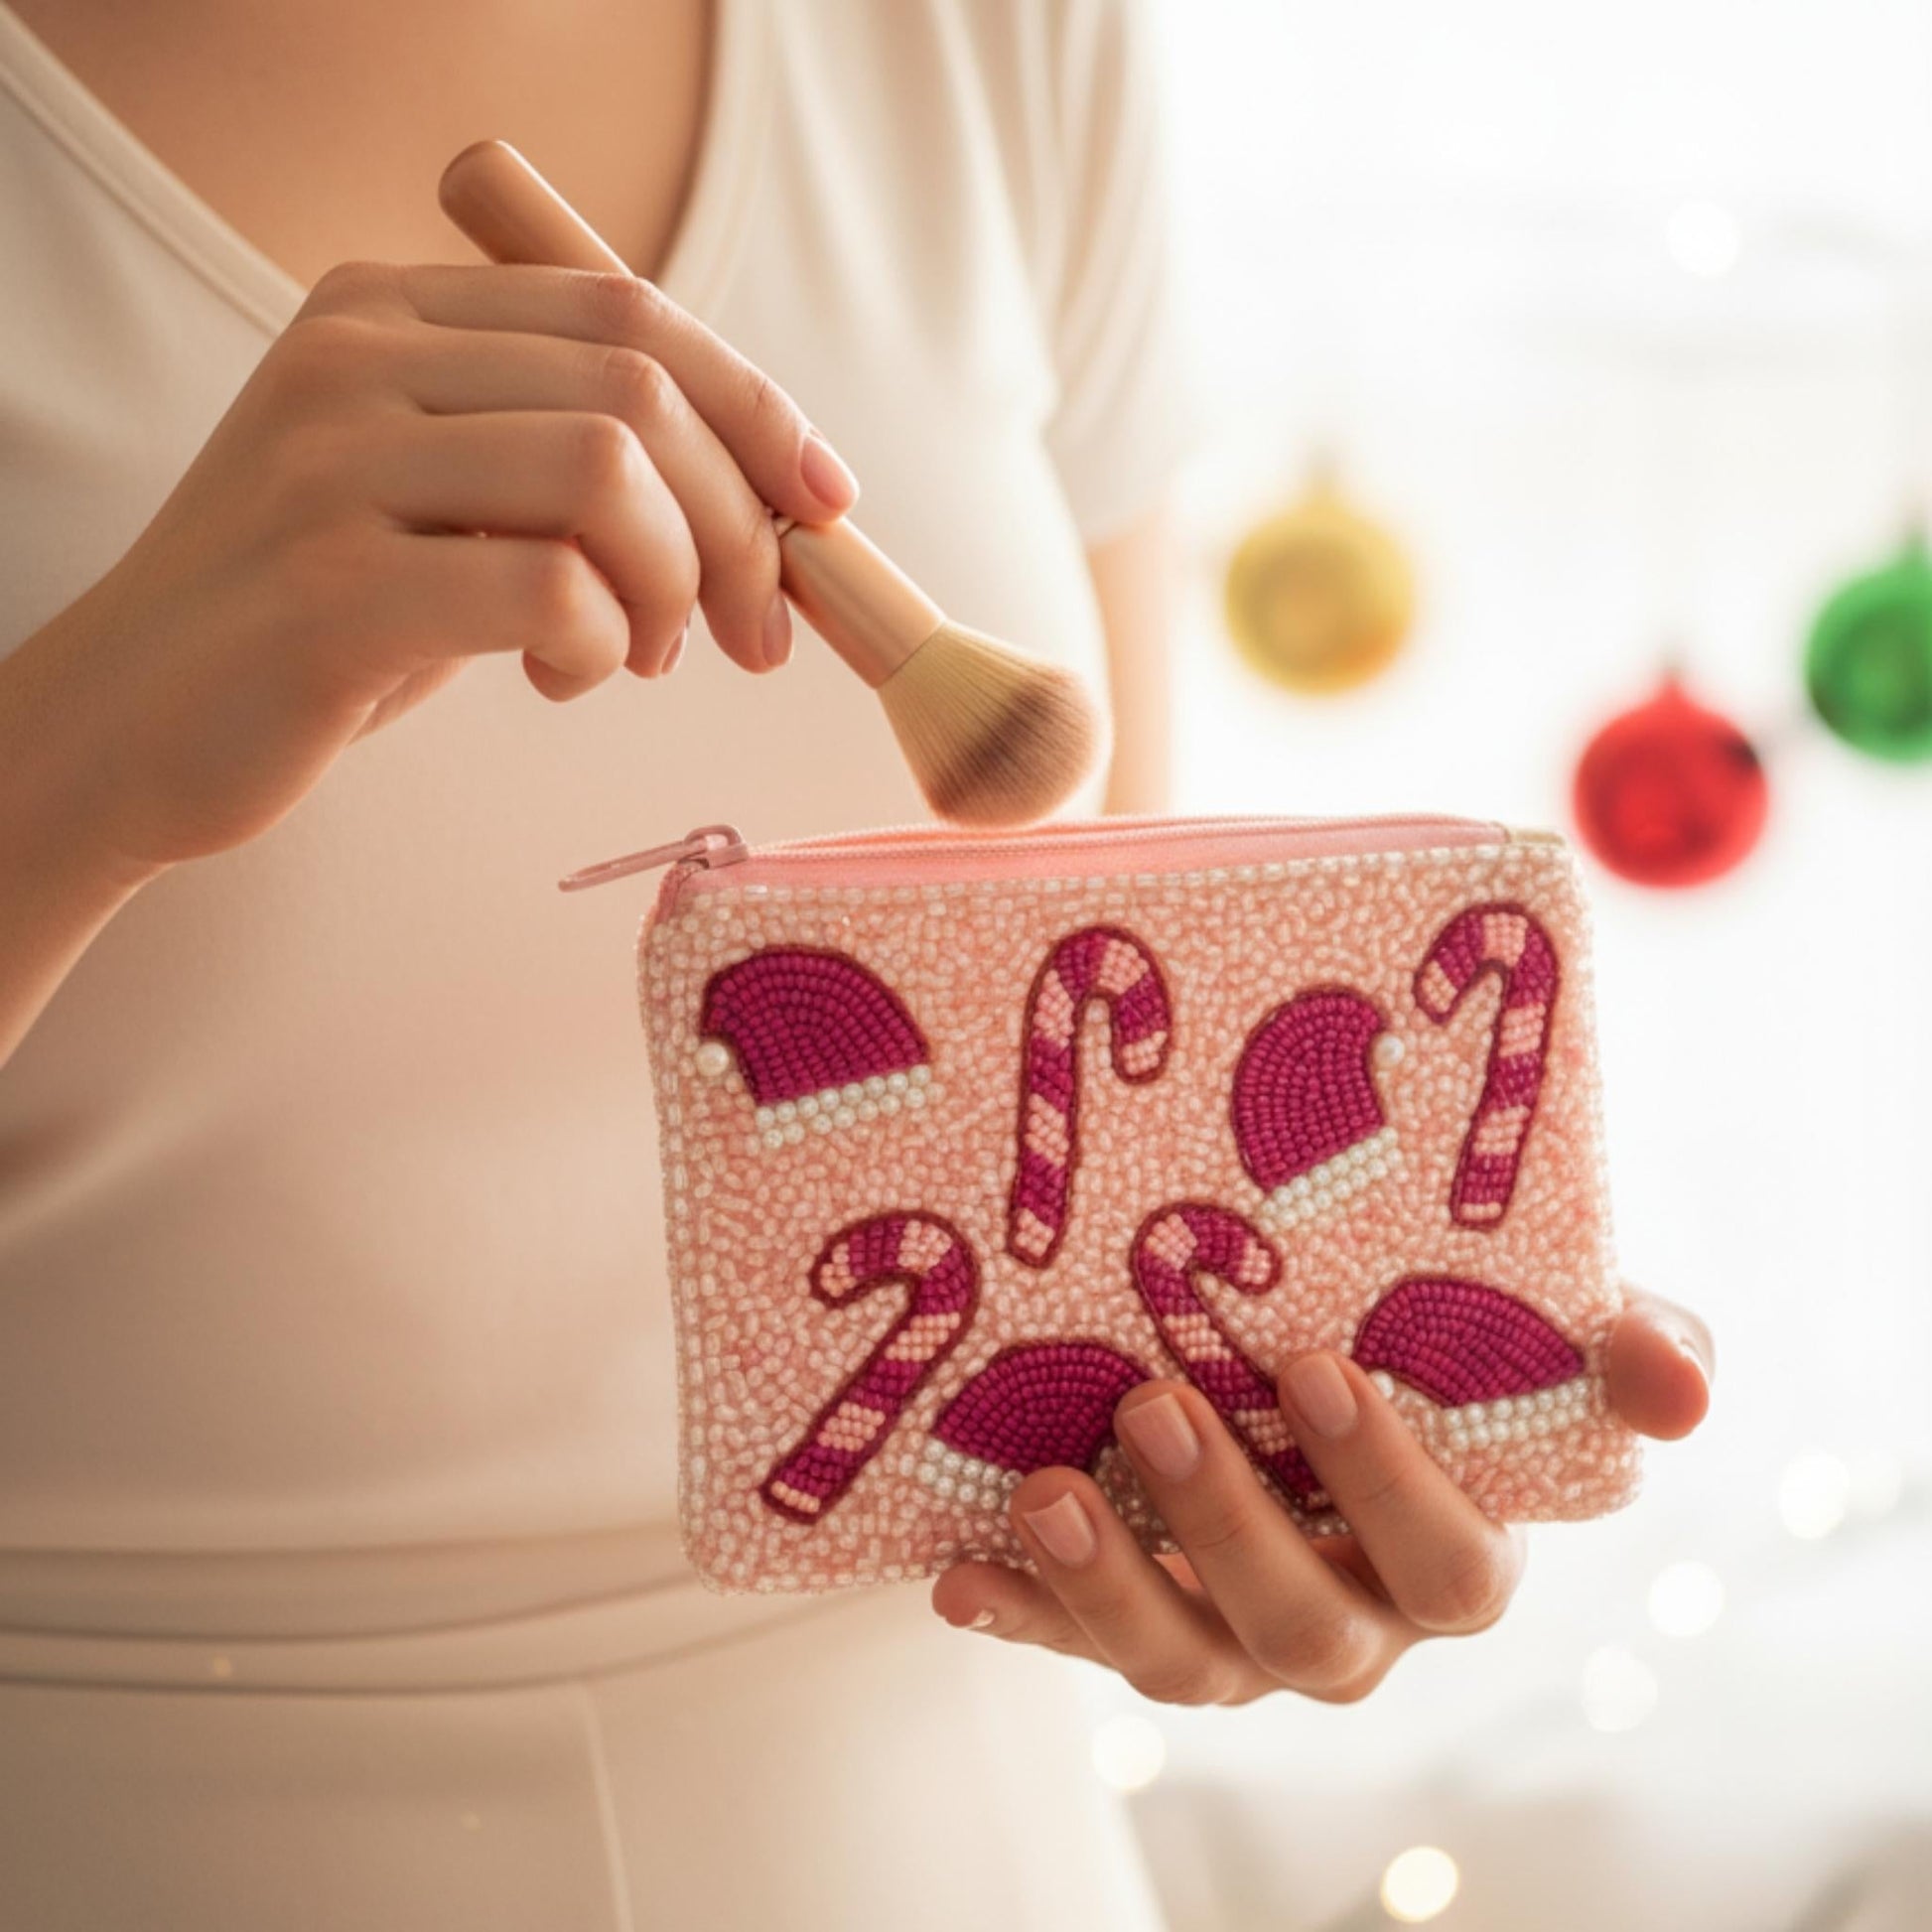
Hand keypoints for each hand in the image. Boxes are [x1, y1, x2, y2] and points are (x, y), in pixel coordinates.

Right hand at [4, 260, 856, 872]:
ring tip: (636, 657)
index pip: (630, 312)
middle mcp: (358, 357)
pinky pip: (549, 589)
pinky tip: (559, 676)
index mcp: (392, 311)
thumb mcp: (443, 502)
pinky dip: (598, 645)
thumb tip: (765, 497)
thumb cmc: (324, 621)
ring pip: (606, 475)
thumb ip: (563, 462)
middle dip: (738, 527)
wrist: (134, 721)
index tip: (825, 505)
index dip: (757, 409)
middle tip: (748, 635)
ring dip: (669, 587)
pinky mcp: (329, 587)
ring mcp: (332, 464)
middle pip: (638, 392)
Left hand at [929, 1290, 1712, 1706]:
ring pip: (1185, 1664)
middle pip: (1304, 1630)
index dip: (1389, 1486)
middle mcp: (1351, 1624)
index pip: (1450, 1570)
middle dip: (1228, 1528)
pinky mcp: (1137, 1621)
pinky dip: (1021, 1613)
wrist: (1305, 1374)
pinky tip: (959, 1575)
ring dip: (1108, 1587)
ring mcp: (1237, 1638)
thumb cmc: (1439, 1354)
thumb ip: (1609, 1350)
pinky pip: (1078, 1644)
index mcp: (1450, 1561)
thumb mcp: (1526, 1335)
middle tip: (1154, 1406)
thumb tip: (1678, 1386)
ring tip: (1044, 1492)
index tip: (1315, 1368)